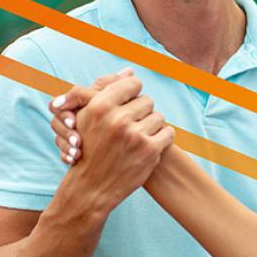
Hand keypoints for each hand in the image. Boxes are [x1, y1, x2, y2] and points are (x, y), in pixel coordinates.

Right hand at [49, 72, 173, 211]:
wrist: (92, 187)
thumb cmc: (90, 147)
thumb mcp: (88, 116)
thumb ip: (107, 89)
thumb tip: (130, 69)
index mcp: (99, 106)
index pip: (133, 83)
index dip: (133, 94)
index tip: (128, 106)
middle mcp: (116, 119)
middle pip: (147, 100)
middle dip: (141, 113)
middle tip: (131, 127)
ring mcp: (134, 135)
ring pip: (159, 117)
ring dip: (152, 127)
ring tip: (138, 138)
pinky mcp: (149, 150)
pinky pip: (168, 133)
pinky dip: (162, 139)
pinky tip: (149, 146)